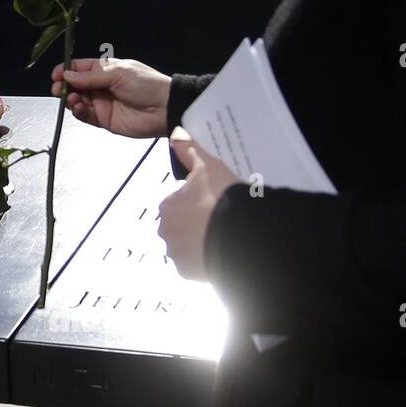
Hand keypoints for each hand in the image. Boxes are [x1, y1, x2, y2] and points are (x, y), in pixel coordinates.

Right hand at [50, 57, 171, 137]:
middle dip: (63, 86)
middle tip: (58, 89)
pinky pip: (84, 115)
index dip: (65, 70)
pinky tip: (78, 107)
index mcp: (104, 69)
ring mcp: (101, 103)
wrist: (165, 109)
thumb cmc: (145, 84)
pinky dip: (77, 112)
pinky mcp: (103, 119)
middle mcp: (100, 85)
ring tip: (72, 99)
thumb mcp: (118, 73)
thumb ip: (91, 76)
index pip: (79, 68)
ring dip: (70, 99)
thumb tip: (66, 75)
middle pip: (74, 85)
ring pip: (76, 100)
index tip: (56, 75)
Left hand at [158, 130, 240, 279]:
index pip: (176, 203)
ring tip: (221, 236)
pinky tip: (220, 250)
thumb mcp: (208, 166)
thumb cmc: (222, 199)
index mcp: (167, 206)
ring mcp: (176, 253)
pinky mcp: (188, 272)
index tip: (211, 203)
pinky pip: (194, 265)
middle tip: (218, 220)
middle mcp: (166, 231)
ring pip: (185, 246)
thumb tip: (177, 134)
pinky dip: (205, 259)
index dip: (195, 202)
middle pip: (179, 226)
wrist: (240, 234)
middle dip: (195, 224)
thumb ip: (190, 150)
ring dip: (199, 242)